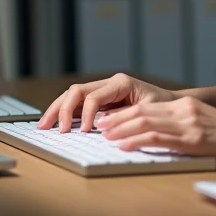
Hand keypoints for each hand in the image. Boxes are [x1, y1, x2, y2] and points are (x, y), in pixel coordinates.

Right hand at [37, 73, 176, 132]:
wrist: (171, 105)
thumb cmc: (162, 109)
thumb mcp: (147, 113)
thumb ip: (124, 117)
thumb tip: (101, 126)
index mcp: (120, 83)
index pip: (94, 96)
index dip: (86, 114)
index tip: (86, 132)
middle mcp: (109, 83)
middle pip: (77, 91)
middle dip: (63, 109)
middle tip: (53, 128)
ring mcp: (103, 90)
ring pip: (72, 95)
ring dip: (58, 109)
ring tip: (44, 124)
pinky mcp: (100, 98)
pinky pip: (78, 103)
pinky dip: (65, 112)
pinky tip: (55, 122)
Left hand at [96, 96, 215, 166]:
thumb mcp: (206, 125)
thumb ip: (184, 126)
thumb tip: (159, 136)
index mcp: (188, 106)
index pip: (149, 108)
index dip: (126, 114)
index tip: (110, 120)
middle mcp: (186, 110)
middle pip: (143, 112)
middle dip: (118, 120)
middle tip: (101, 126)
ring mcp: (190, 123)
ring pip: (146, 122)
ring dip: (122, 129)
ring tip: (106, 135)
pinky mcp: (194, 138)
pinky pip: (159, 137)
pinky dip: (137, 140)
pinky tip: (124, 146)